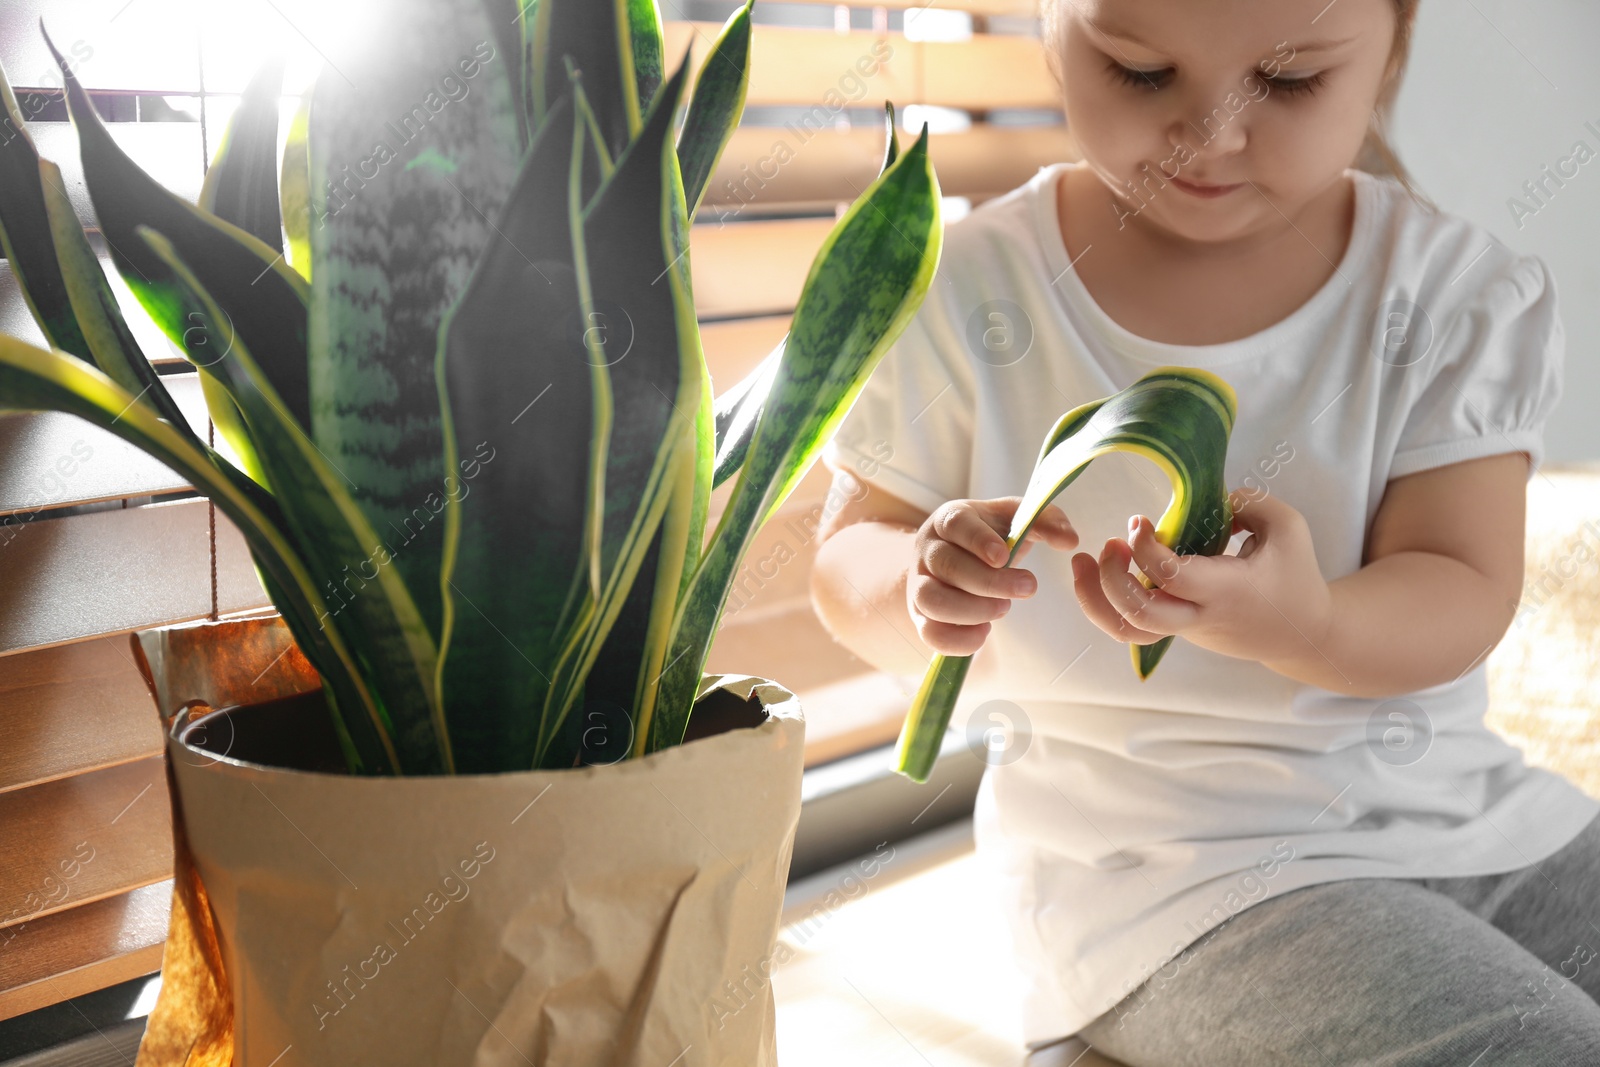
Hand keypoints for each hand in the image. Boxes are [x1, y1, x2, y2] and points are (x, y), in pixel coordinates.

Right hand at [907, 496, 1078, 656]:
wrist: (957, 556)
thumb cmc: (989, 535)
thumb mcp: (1016, 518)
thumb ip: (1047, 521)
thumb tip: (1070, 541)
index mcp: (949, 519)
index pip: (955, 525)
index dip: (978, 541)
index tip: (1004, 557)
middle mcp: (928, 550)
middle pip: (946, 565)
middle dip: (988, 582)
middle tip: (1028, 588)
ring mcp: (919, 584)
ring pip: (931, 600)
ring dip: (971, 610)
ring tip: (1002, 609)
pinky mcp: (921, 616)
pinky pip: (930, 634)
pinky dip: (959, 639)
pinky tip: (984, 632)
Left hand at [1070, 487, 1333, 666]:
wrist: (1302, 635)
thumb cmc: (1295, 576)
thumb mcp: (1288, 528)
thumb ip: (1250, 503)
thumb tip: (1208, 495)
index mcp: (1227, 591)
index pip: (1171, 576)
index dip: (1145, 548)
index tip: (1138, 521)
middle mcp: (1200, 616)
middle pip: (1140, 614)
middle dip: (1111, 579)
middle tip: (1110, 544)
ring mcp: (1183, 630)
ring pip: (1127, 630)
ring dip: (1095, 599)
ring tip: (1084, 562)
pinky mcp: (1175, 633)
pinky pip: (1131, 629)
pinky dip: (1104, 607)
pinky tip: (1097, 576)